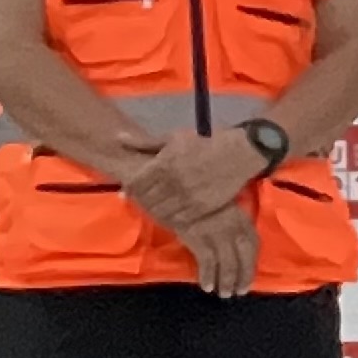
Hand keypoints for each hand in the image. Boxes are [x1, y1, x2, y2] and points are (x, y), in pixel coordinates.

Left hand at [122, 127, 266, 230]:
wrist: (240, 153)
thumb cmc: (204, 142)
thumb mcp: (173, 138)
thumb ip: (144, 142)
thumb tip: (118, 137)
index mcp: (164, 164)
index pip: (136, 184)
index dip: (130, 188)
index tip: (129, 189)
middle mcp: (173, 183)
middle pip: (146, 199)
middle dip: (141, 200)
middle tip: (142, 200)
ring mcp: (188, 197)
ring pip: (160, 211)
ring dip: (155, 210)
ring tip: (156, 206)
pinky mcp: (202, 209)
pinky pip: (179, 219)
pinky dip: (171, 218)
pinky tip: (171, 213)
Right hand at [175, 202, 259, 298]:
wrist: (173, 189)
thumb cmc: (194, 198)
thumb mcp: (219, 205)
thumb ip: (229, 220)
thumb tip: (234, 241)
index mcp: (240, 216)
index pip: (253, 243)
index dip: (252, 264)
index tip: (249, 277)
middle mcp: (233, 226)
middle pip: (244, 257)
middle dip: (243, 276)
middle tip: (239, 292)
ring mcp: (216, 232)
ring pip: (228, 263)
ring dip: (227, 281)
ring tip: (224, 294)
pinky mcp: (199, 237)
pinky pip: (208, 262)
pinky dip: (209, 276)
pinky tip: (206, 286)